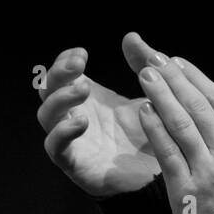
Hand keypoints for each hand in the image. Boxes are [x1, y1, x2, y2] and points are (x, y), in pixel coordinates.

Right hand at [36, 40, 169, 197]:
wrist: (166, 176)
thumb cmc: (157, 135)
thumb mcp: (153, 95)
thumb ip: (144, 65)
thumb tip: (132, 36)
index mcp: (90, 99)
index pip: (62, 74)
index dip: (64, 62)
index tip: (81, 53)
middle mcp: (76, 116)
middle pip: (48, 91)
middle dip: (58, 74)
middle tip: (78, 64)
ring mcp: (73, 140)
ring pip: (46, 117)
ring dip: (60, 99)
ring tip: (84, 89)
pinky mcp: (76, 164)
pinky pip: (55, 148)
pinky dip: (62, 133)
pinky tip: (80, 122)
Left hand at [129, 36, 213, 213]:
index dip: (196, 78)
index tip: (178, 61)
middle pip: (197, 106)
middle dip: (173, 79)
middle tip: (154, 58)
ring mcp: (206, 170)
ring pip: (180, 124)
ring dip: (161, 96)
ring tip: (144, 75)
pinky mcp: (186, 190)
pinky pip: (167, 153)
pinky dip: (155, 130)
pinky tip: (144, 111)